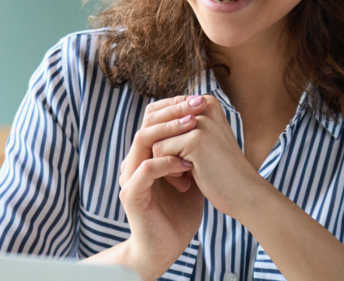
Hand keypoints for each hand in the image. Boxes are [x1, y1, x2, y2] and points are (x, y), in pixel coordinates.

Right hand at [115, 96, 207, 279]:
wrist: (166, 245)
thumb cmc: (179, 211)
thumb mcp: (191, 173)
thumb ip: (193, 149)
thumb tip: (212, 122)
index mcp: (146, 152)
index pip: (154, 117)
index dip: (175, 105)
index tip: (200, 99)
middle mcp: (134, 160)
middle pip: (147, 122)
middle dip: (174, 110)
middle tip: (198, 104)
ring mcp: (130, 176)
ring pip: (142, 139)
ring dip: (169, 130)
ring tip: (192, 126)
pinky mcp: (131, 194)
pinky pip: (146, 169)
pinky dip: (167, 163)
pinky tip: (187, 164)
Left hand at [150, 95, 265, 217]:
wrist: (244, 194)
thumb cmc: (220, 170)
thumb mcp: (201, 141)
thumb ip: (180, 125)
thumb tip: (148, 116)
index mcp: (207, 102)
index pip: (164, 115)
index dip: (166, 140)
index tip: (184, 158)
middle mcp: (204, 105)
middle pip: (158, 126)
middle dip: (163, 151)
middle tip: (180, 171)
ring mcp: (201, 121)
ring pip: (155, 138)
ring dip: (164, 162)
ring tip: (184, 175)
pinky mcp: (195, 139)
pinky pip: (159, 151)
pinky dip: (168, 171)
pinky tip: (186, 181)